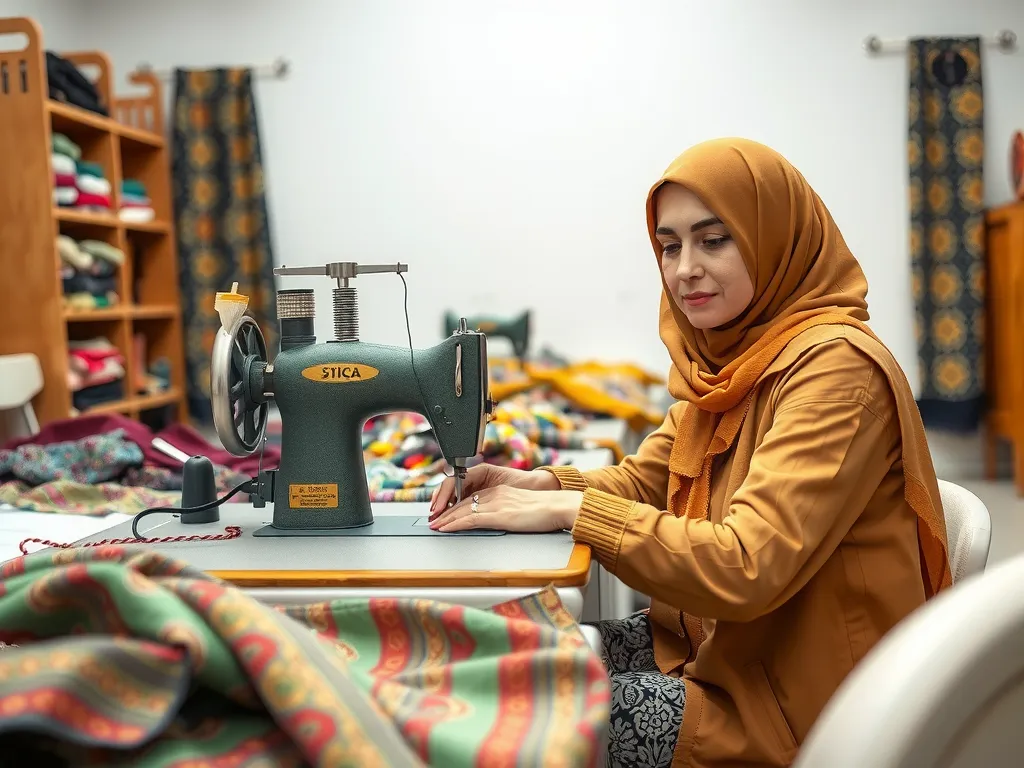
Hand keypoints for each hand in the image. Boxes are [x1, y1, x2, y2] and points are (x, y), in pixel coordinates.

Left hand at [429, 486, 582, 532]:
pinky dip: (454, 523)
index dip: (455, 505)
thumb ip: (508, 510)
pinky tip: (446, 527)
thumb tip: (501, 519)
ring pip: (462, 509)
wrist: (558, 507)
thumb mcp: (522, 507)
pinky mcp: (498, 515)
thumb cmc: (546, 510)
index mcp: (500, 491)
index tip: (446, 512)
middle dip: (445, 511)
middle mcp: (495, 495)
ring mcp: (495, 504)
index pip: (471, 497)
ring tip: (435, 525)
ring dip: (446, 518)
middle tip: (433, 519)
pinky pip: (470, 518)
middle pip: (463, 502)